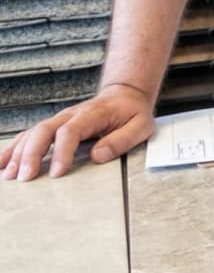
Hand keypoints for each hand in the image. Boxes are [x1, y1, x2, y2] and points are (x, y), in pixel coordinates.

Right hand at [2, 83, 155, 180]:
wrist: (125, 95)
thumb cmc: (132, 112)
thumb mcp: (141, 125)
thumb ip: (122, 140)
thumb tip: (98, 156)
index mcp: (92, 114)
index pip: (70, 132)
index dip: (61, 152)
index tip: (57, 173)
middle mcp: (70, 115)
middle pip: (44, 131)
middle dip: (31, 154)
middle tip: (25, 178)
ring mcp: (59, 119)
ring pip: (32, 133)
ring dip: (18, 153)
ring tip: (9, 175)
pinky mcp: (53, 125)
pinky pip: (29, 135)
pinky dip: (13, 147)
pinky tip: (2, 163)